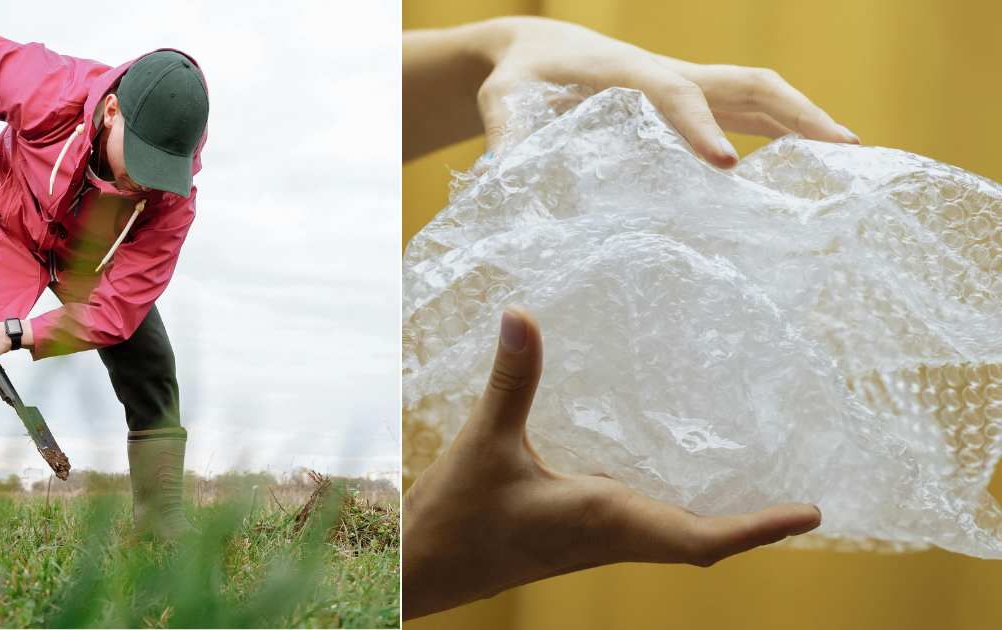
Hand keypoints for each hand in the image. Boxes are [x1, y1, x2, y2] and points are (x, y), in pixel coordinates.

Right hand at [401, 307, 820, 619]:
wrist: (423, 572)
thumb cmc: (457, 519)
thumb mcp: (485, 442)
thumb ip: (513, 379)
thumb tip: (522, 315)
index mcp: (603, 519)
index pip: (698, 538)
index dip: (756, 529)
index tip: (809, 513)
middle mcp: (611, 536)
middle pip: (701, 541)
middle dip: (753, 524)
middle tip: (802, 500)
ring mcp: (597, 542)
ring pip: (676, 536)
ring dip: (720, 518)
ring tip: (756, 482)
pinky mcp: (580, 537)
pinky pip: (647, 527)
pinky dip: (678, 507)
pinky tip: (671, 475)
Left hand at [475, 16, 858, 165]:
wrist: (537, 50)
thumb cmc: (520, 78)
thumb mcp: (504, 102)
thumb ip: (506, 135)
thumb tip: (503, 177)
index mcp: (628, 77)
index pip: (674, 98)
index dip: (699, 128)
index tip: (725, 166)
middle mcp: (670, 75)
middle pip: (749, 84)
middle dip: (797, 114)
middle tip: (846, 151)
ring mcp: (688, 85)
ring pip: (761, 94)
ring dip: (806, 120)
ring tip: (853, 159)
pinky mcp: (692, 98)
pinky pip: (748, 109)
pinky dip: (784, 131)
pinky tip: (809, 166)